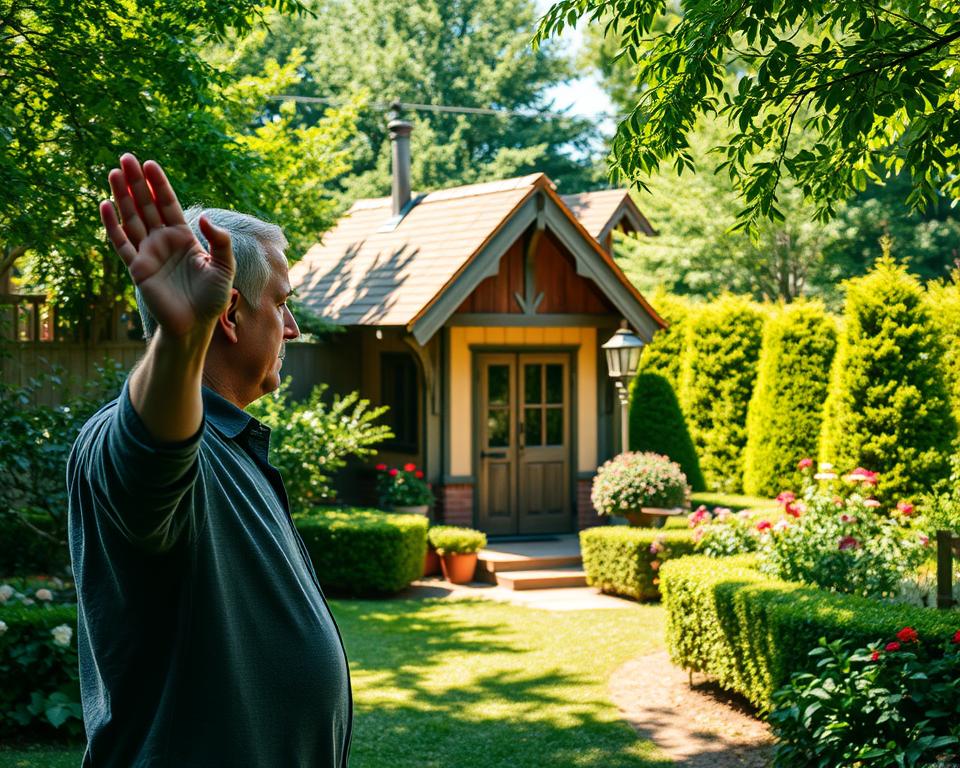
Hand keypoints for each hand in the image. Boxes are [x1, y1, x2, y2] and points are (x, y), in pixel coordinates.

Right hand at [100, 154, 234, 338]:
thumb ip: (220, 241)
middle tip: (126, 158)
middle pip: (146, 206)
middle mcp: (163, 242)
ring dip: (122, 196)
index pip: (168, 204)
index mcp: (184, 238)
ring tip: (113, 172)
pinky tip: (105, 204)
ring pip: (131, 218)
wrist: (196, 325)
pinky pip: (121, 243)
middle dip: (137, 182)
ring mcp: (148, 253)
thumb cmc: (212, 298)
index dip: (159, 185)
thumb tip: (205, 217)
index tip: (150, 164)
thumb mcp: (225, 267)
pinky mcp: (136, 268)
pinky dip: (112, 225)